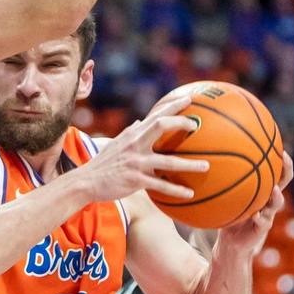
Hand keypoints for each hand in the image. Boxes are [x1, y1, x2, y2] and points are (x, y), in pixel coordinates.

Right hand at [75, 96, 207, 202]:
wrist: (86, 182)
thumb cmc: (104, 163)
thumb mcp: (117, 143)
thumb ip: (132, 131)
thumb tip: (143, 119)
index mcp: (133, 134)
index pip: (156, 114)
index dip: (173, 105)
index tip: (189, 98)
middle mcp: (135, 144)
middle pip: (160, 126)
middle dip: (180, 123)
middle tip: (198, 125)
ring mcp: (136, 162)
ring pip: (168, 161)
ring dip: (189, 164)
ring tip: (206, 166)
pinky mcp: (135, 180)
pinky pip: (160, 185)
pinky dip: (176, 190)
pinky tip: (190, 194)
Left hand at [218, 151, 292, 256]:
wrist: (231, 242)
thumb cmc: (228, 214)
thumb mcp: (226, 197)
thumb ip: (223, 182)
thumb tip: (209, 158)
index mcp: (263, 190)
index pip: (277, 171)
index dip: (281, 159)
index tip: (279, 144)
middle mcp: (268, 200)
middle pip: (284, 183)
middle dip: (286, 170)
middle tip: (284, 158)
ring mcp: (268, 214)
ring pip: (277, 203)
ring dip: (277, 196)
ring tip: (274, 190)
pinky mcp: (262, 228)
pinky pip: (264, 222)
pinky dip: (260, 217)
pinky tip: (256, 214)